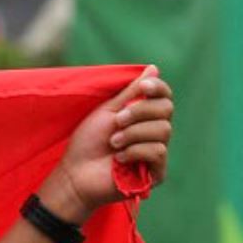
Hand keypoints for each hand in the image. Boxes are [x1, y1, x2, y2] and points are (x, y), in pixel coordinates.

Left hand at [40, 65, 172, 222]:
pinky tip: (119, 158)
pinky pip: (158, 151)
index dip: (157, 88)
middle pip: (166, 109)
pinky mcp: (156, 173)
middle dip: (139, 112)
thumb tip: (154, 68)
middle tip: (117, 122)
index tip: (142, 87)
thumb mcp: (109, 111)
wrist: (75, 174)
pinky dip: (136, 151)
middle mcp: (155, 132)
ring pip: (163, 130)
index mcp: (145, 116)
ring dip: (133, 134)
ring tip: (113, 143)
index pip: (165, 96)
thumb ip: (132, 92)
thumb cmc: (87, 143)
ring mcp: (157, 153)